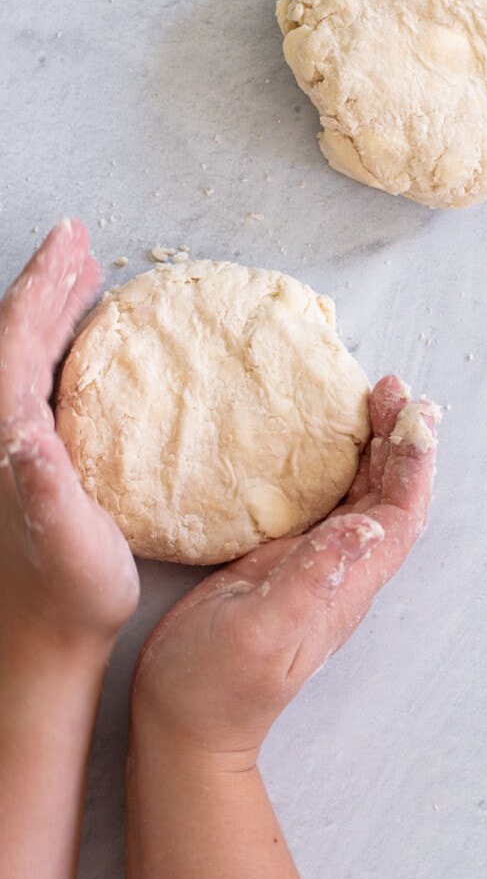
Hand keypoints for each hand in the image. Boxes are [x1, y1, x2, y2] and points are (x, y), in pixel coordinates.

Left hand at [0, 219, 138, 650]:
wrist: (44, 637)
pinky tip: (85, 347)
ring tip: (84, 276)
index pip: (16, 339)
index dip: (42, 285)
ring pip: (28, 355)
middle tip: (78, 242)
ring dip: (54, 311)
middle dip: (47, 283)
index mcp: (6, 436)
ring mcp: (17, 446)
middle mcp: (3, 433)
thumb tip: (27, 435)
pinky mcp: (37, 461)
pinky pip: (46, 383)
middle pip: (16, 336)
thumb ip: (45, 489)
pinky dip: (64, 349)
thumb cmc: (66, 595)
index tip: (70, 241)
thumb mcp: (65, 543)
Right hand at [130, 375, 438, 765]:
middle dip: (400, 442)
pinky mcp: (288, 562)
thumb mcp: (260, 633)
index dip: (414, 465)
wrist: (189, 724)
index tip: (413, 415)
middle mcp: (344, 574)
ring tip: (373, 401)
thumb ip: (313, 581)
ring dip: (376, 449)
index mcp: (347, 588)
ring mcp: (317, 567)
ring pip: (364, 497)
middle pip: (391, 498)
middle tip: (392, 389)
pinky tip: (328, 442)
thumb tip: (366, 527)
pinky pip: (328, 504)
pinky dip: (338, 466)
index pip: (399, 517)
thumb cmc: (217, 686)